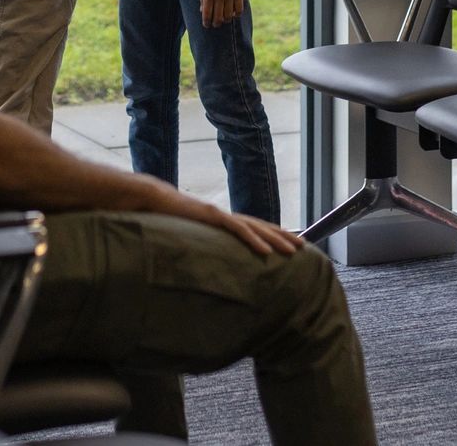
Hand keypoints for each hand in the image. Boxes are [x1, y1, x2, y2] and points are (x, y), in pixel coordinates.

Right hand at [153, 187, 301, 255]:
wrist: (152, 199)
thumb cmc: (167, 217)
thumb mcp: (189, 233)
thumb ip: (200, 242)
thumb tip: (206, 257)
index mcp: (222, 220)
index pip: (254, 228)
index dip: (273, 234)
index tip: (289, 243)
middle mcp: (226, 215)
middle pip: (261, 226)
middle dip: (283, 236)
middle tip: (303, 247)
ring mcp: (221, 215)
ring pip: (255, 228)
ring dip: (276, 240)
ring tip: (293, 251)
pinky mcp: (212, 216)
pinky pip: (238, 230)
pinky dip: (254, 240)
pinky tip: (266, 252)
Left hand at [200, 0, 246, 27]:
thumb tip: (202, 11)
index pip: (206, 15)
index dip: (206, 23)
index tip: (207, 25)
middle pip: (218, 18)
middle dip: (216, 24)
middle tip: (216, 23)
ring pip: (228, 16)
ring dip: (226, 20)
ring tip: (225, 18)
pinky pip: (239, 10)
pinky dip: (236, 14)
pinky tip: (234, 13)